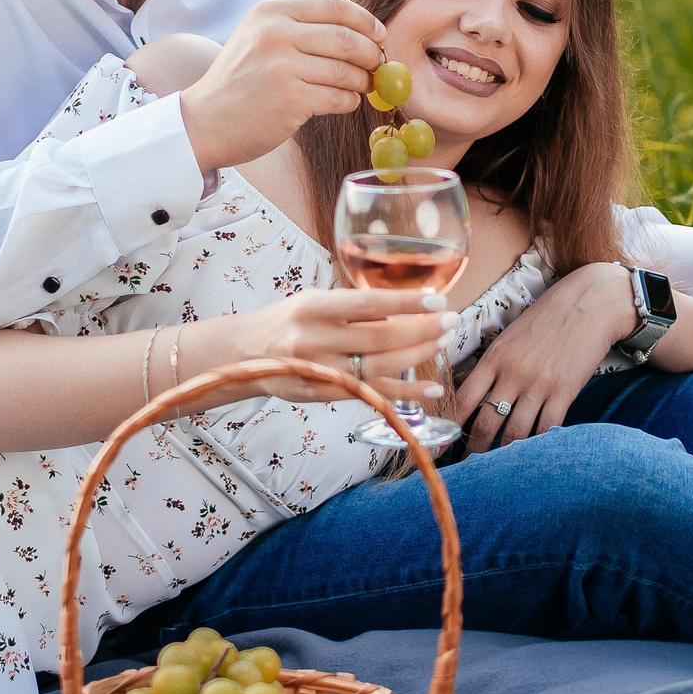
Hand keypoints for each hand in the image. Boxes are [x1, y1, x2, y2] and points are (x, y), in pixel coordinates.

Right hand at [178, 0, 386, 172]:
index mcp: (270, 12)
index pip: (333, 5)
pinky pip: (338, 98)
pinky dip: (349, 102)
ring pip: (346, 71)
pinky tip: (343, 103)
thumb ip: (300, 27)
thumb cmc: (239, 80)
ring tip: (362, 87)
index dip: (364, 19)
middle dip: (371, 53)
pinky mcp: (291, 101)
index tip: (378, 34)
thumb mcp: (259, 37)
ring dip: (362, 81)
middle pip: (346, 38)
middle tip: (378, 65)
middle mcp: (275, 34)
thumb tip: (361, 32)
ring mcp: (283, 68)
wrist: (204, 121)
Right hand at [198, 288, 447, 407]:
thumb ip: (353, 306)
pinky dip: (405, 392)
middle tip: (450, 321)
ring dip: (418, 355)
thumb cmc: (287, 321)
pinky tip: (431, 387)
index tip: (437, 299)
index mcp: (312, 307)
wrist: (241, 355)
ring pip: (379, 367)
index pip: (366, 304)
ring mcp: (318, 371)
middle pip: (379, 338)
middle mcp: (314, 340)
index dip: (405, 303)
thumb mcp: (313, 300)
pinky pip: (371, 394)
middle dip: (422, 330)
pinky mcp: (322, 394)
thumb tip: (404, 309)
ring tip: (443, 342)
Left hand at [455, 263, 637, 451]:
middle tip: (469, 466)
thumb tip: (470, 390)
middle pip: (485, 423)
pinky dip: (538, 444)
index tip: (446, 441)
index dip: (452, 426)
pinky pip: (547, 428)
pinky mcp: (564, 392)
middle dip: (474, 449)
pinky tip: (532, 454)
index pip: (464, 399)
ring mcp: (539, 385)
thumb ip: (491, 364)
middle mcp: (512, 374)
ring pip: (514, 432)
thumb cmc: (546, 317)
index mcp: (494, 358)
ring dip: (504, 454)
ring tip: (498, 468)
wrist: (589, 304)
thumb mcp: (509, 336)